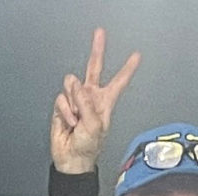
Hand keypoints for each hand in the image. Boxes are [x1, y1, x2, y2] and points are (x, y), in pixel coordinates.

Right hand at [51, 27, 139, 174]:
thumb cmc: (88, 148)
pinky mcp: (62, 106)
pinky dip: (65, 112)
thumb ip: (87, 103)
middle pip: (94, 68)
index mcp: (105, 103)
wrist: (72, 160)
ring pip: (72, 84)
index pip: (118, 82)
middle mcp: (91, 98)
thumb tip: (76, 85)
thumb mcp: (95, 125)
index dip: (127, 69)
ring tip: (77, 119)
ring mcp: (76, 101)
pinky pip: (61, 99)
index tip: (136, 56)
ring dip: (73, 102)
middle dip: (97, 50)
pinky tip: (69, 123)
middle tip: (100, 33)